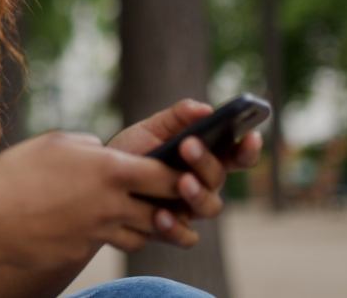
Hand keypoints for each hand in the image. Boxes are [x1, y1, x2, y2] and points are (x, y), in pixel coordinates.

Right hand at [0, 131, 181, 271]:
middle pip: (164, 209)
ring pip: (142, 233)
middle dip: (169, 203)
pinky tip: (90, 223)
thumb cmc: (16, 173)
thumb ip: (88, 145)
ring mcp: (99, 232)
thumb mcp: (55, 144)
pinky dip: (109, 235)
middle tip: (165, 196)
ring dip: (142, 223)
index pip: (167, 175)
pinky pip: (109, 243)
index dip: (178, 174)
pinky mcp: (83, 251)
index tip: (179, 171)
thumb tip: (102, 149)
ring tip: (127, 210)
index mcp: (110, 170)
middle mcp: (112, 204)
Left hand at [108, 99, 263, 245]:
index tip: (250, 135)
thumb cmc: (131, 152)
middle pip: (219, 178)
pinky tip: (161, 215)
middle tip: (189, 145)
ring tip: (181, 182)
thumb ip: (177, 117)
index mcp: (205, 158)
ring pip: (210, 208)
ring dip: (198, 193)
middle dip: (206, 161)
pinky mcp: (173, 231)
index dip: (248, 148)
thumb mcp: (150, 129)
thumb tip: (205, 109)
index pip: (236, 156)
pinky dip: (176, 228)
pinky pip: (186, 237)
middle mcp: (203, 185)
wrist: (96, 181)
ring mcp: (190, 209)